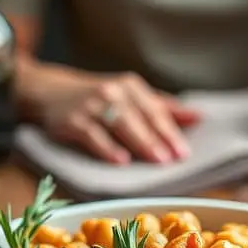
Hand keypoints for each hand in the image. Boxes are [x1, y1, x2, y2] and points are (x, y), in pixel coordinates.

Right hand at [24, 67, 200, 163]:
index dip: (171, 130)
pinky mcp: (73, 120)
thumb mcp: (129, 97)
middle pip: (141, 117)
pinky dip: (107, 148)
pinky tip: (120, 161)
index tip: (185, 151)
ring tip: (156, 159)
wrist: (50, 92)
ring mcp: (91, 105)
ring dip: (140, 142)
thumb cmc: (98, 99)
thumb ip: (161, 107)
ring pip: (120, 123)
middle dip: (159, 138)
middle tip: (174, 158)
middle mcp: (113, 92)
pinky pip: (92, 135)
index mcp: (130, 87)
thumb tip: (197, 117)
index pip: (155, 110)